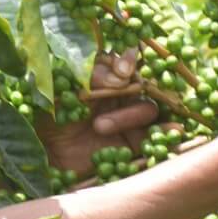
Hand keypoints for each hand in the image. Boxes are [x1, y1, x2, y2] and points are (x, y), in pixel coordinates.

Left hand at [38, 49, 158, 177]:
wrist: (45, 157)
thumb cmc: (47, 119)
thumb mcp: (59, 91)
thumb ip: (87, 77)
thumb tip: (121, 77)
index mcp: (101, 76)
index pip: (122, 61)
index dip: (127, 61)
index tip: (122, 70)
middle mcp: (119, 94)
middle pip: (140, 83)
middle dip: (130, 88)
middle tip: (114, 91)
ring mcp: (129, 119)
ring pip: (146, 109)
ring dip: (130, 115)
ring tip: (99, 127)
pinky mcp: (135, 144)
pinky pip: (156, 136)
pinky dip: (167, 132)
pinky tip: (172, 130)